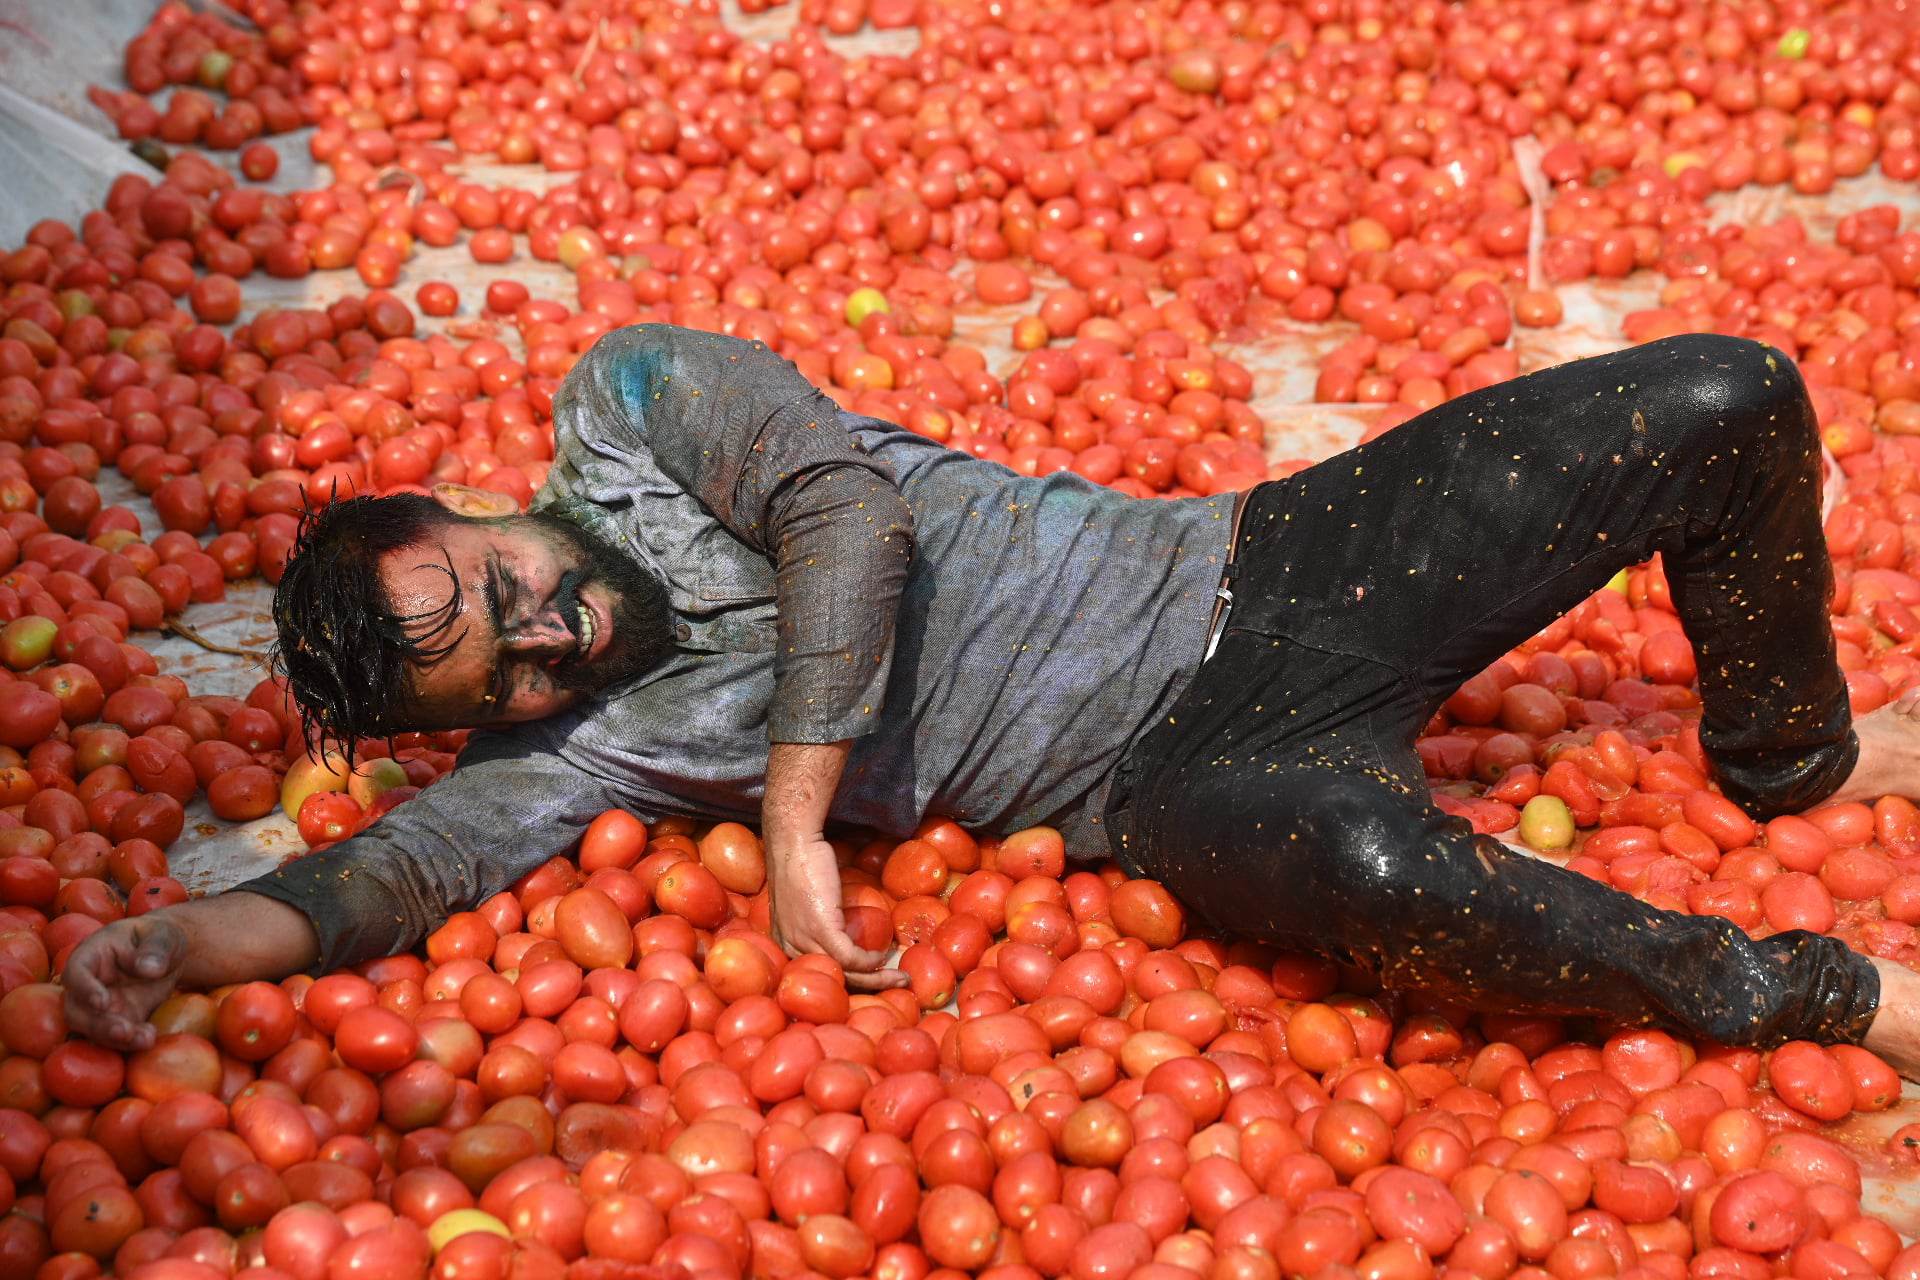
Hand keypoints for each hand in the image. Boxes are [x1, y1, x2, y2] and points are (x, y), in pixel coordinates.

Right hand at [62, 915, 187, 1050]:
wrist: (166, 954)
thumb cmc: (157, 936)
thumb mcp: (161, 934)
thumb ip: (155, 949)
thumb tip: (148, 969)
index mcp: (90, 955)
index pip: (76, 973)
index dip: (84, 989)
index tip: (102, 1001)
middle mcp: (87, 985)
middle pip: (77, 1010)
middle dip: (98, 1024)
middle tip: (124, 1031)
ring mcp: (100, 1006)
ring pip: (93, 1029)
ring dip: (114, 1039)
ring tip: (144, 1039)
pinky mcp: (117, 1020)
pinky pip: (116, 1037)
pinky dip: (130, 1042)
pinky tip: (149, 1039)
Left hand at [767, 833, 905, 989]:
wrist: (794, 843)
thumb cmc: (801, 866)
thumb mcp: (804, 904)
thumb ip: (818, 922)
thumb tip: (846, 928)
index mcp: (786, 946)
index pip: (820, 975)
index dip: (849, 982)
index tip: (872, 981)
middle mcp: (791, 949)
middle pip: (834, 980)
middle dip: (869, 987)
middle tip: (896, 985)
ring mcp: (804, 941)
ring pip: (845, 973)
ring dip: (877, 979)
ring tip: (900, 977)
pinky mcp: (820, 929)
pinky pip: (849, 957)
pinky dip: (869, 961)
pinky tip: (880, 957)